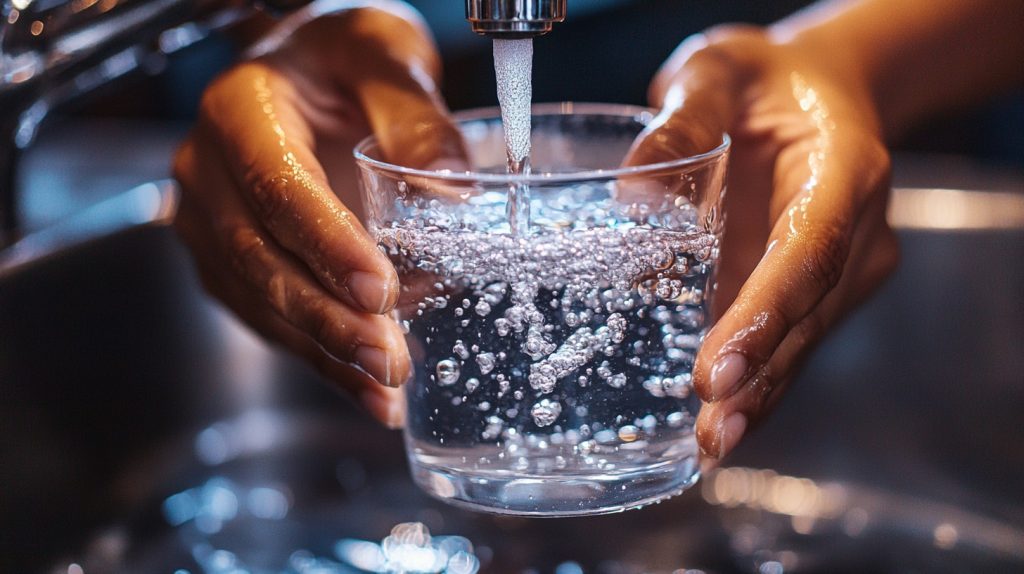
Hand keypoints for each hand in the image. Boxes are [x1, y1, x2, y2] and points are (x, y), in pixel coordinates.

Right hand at [173, 3, 466, 426]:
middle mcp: (208, 172)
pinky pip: (270, 317)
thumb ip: (415, 113)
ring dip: (325, 352)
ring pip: (260, 301)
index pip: (277, 188)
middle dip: (328, 319)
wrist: (307, 72)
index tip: (379, 292)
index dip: (327, 246)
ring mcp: (211, 223)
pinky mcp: (231, 262)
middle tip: (389, 360)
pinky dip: (320, 358)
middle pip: (260, 259)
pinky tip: (367, 389)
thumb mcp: (384, 55)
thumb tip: (450, 183)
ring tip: (387, 390)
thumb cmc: (341, 56)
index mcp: (240, 112)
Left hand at [625, 27, 898, 463]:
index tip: (717, 370)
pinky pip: (788, 337)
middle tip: (713, 431)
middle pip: (810, 314)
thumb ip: (683, 119)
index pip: (809, 254)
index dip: (766, 317)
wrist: (809, 92)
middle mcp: (856, 230)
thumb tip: (631, 196)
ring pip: (803, 338)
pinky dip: (754, 378)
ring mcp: (844, 266)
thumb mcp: (717, 73)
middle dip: (760, 377)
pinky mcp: (817, 288)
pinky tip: (718, 419)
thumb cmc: (761, 81)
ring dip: (759, 393)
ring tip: (712, 442)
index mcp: (845, 172)